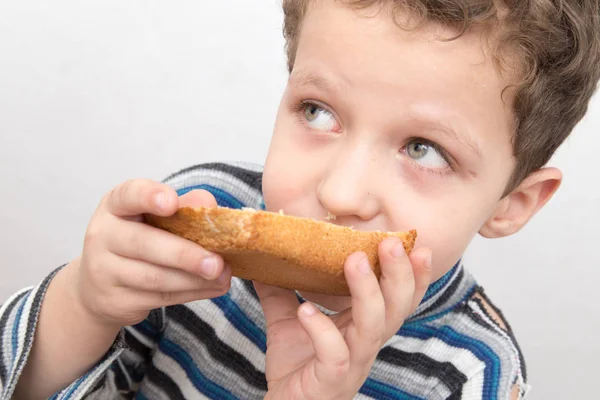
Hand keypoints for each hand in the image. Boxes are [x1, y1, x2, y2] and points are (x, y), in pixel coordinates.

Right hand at [72, 180, 230, 327]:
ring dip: (193, 279)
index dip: (149, 196)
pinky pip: (158, 297)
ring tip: (222, 276)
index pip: (128, 194)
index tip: (171, 203)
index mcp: (116, 205)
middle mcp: (103, 234)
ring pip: (154, 277)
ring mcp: (104, 270)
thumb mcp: (155, 217)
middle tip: (217, 263)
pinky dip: (191, 293)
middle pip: (144, 243)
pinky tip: (212, 288)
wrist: (100, 287)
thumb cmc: (138, 239)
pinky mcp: (115, 300)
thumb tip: (210, 204)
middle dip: (185, 254)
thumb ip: (184, 207)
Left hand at [255, 238, 431, 399]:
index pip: (398, 300)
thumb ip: (281, 290)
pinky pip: (334, 354)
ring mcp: (352, 364)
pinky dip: (321, 330)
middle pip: (396, 309)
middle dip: (399, 275)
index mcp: (363, 327)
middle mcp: (365, 345)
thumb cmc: (295, 366)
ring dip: (369, 292)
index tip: (417, 245)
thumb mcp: (286, 320)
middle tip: (391, 243)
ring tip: (355, 260)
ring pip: (374, 328)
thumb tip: (266, 257)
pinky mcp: (331, 381)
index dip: (414, 276)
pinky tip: (305, 310)